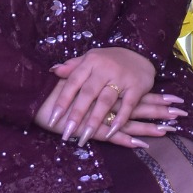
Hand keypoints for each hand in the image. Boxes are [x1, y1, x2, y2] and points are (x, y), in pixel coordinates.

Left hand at [34, 46, 155, 147]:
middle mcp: (105, 68)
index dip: (62, 101)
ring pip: (105, 101)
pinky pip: (128, 105)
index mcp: (91, 61)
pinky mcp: (136, 86)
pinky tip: (111, 133)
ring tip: (84, 137)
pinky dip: (120, 120)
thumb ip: (73, 66)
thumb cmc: (110, 61)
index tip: (52, 119)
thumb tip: (53, 70)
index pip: (73, 82)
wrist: (140, 55)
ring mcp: (121, 77)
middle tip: (66, 133)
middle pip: (88, 93)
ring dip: (95, 121)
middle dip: (76, 114)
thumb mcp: (91, 58)